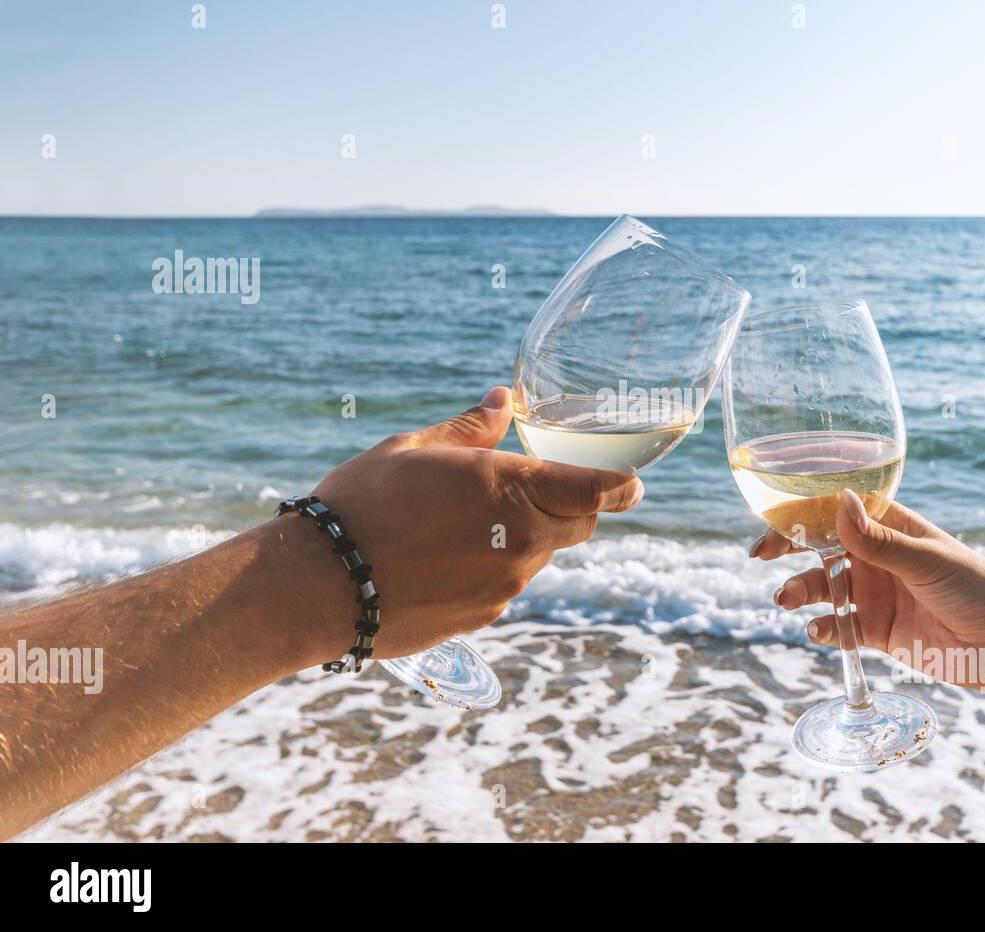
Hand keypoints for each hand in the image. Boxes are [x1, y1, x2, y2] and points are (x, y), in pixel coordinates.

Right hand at [285, 386, 643, 664]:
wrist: (317, 588)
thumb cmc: (360, 505)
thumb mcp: (412, 448)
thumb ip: (470, 429)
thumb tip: (504, 401)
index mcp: (511, 489)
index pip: (599, 490)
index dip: (624, 486)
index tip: (633, 483)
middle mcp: (521, 542)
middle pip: (578, 525)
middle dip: (568, 506)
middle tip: (534, 490)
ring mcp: (505, 586)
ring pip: (539, 556)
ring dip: (522, 538)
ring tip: (461, 524)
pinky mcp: (483, 618)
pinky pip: (505, 586)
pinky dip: (491, 569)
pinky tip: (442, 559)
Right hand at [751, 490, 984, 696]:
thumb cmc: (978, 589)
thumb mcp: (926, 560)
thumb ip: (879, 540)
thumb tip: (839, 503)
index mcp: (890, 527)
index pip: (836, 510)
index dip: (801, 513)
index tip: (773, 521)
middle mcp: (877, 557)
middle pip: (819, 547)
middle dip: (787, 549)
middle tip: (760, 556)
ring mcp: (874, 593)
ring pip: (823, 587)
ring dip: (800, 591)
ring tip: (787, 601)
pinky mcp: (875, 631)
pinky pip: (839, 627)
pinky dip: (823, 629)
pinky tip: (818, 632)